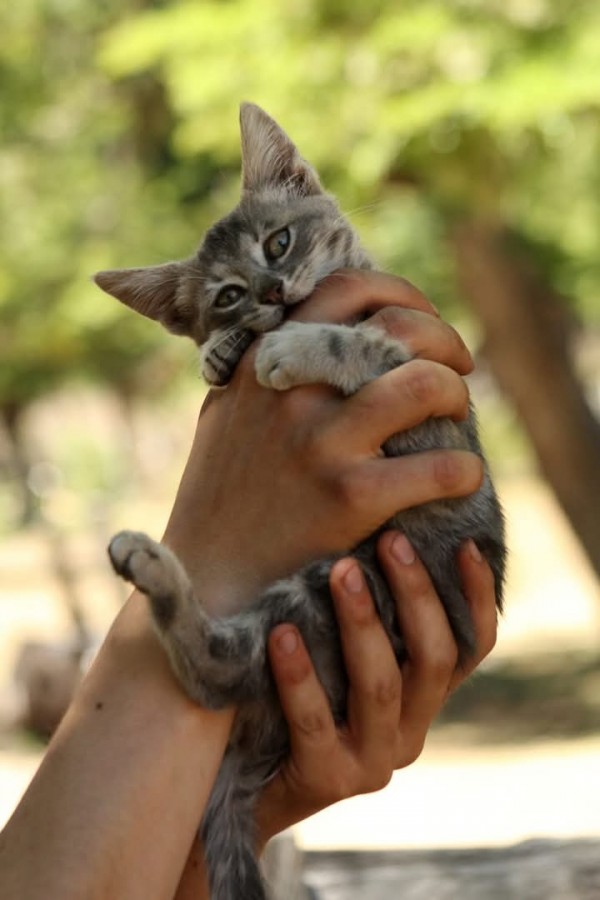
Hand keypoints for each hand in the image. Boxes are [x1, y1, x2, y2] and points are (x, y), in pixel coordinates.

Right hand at [162, 271, 481, 613]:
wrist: (210, 573)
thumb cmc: (222, 492)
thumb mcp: (228, 411)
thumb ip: (265, 367)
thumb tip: (312, 330)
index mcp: (266, 361)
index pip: (346, 289)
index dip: (399, 294)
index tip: (421, 320)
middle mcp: (293, 391)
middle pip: (398, 328)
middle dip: (445, 340)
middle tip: (457, 369)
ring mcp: (322, 443)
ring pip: (426, 385)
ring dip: (457, 394)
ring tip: (456, 417)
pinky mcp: (350, 498)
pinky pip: (439, 467)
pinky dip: (464, 469)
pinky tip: (461, 477)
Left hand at [255, 531, 497, 843]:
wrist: (250, 784)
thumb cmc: (298, 698)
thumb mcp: (343, 659)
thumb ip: (370, 621)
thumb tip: (376, 535)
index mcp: (423, 701)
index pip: (470, 648)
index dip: (476, 598)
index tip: (467, 544)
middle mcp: (410, 733)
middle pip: (433, 658)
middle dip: (415, 594)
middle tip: (390, 541)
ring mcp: (373, 762)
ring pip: (381, 685)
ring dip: (362, 622)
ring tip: (341, 571)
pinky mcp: (327, 779)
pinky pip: (315, 720)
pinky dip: (300, 674)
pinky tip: (282, 633)